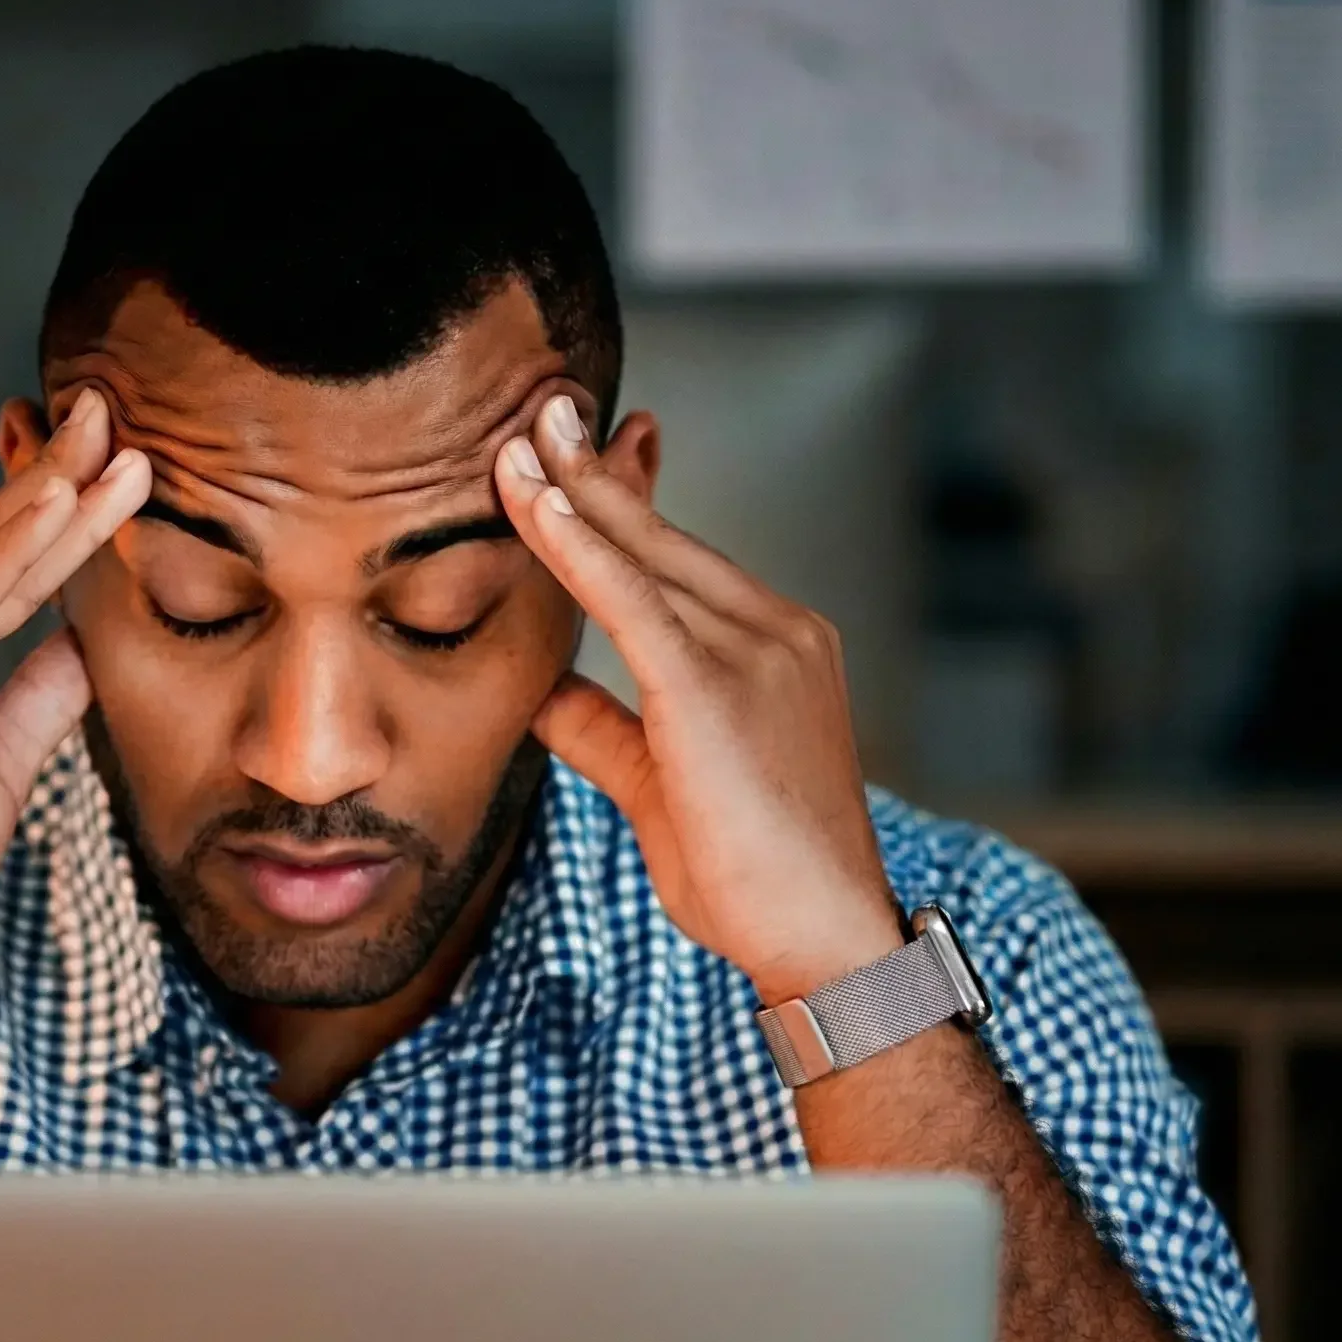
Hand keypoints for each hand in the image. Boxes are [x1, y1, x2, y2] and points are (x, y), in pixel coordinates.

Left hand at [495, 394, 900, 1005]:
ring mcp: (755, 652)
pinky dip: (580, 549)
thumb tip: (540, 692)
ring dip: (573, 492)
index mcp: (771, 646)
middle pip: (662, 535)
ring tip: (519, 435)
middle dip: (592, 468)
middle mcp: (773, 631)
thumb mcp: (659, 784)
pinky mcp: (716, 689)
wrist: (821, 937)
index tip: (570, 450)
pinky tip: (537, 505)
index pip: (678, 558)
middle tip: (539, 405)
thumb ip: (602, 729)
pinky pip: (632, 602)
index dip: (620, 501)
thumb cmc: (752, 875)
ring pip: (643, 556)